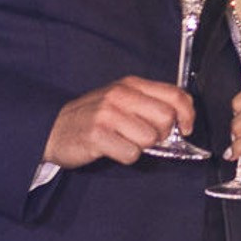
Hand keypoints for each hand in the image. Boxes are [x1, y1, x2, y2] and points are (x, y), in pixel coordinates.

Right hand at [44, 77, 193, 168]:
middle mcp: (121, 95)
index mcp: (131, 84)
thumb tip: (182, 121)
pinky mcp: (97, 135)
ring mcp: (108, 114)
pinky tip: (112, 149)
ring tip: (123, 141)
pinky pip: (131, 154)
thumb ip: (149, 103)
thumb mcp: (122, 100)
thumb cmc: (93, 117)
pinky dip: (125, 156)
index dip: (187, 114)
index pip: (175, 94)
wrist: (53, 128)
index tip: (186, 128)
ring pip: (150, 138)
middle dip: (162, 134)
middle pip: (166, 119)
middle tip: (145, 137)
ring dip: (141, 146)